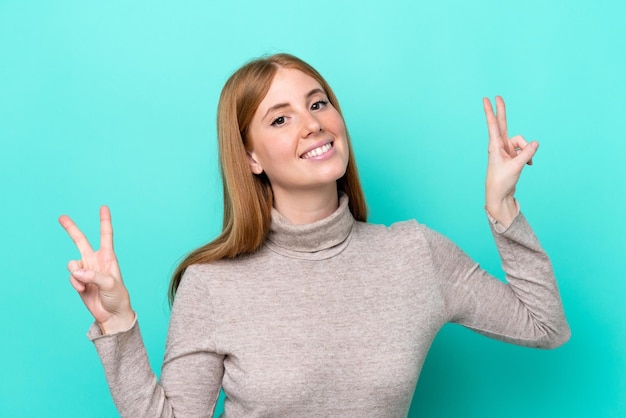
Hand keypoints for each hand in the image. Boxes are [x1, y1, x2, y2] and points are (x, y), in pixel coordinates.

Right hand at [59, 206, 133, 333]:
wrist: (112, 314)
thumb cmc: (117, 297)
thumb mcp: (110, 284)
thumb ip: (94, 275)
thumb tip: (76, 271)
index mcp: (108, 257)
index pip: (106, 235)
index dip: (104, 221)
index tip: (104, 207)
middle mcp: (96, 261)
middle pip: (81, 241)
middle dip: (71, 229)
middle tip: (61, 217)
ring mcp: (86, 270)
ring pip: (72, 263)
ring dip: (77, 273)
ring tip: (86, 284)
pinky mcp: (79, 281)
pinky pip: (71, 277)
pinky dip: (75, 283)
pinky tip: (83, 289)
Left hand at [483, 96, 537, 226]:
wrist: (499, 195)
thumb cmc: (502, 181)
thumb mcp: (516, 166)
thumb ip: (526, 153)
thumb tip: (536, 143)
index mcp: (495, 146)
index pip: (493, 125)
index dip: (491, 112)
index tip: (486, 99)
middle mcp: (499, 146)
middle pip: (503, 124)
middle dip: (502, 111)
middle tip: (498, 96)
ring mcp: (506, 151)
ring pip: (521, 142)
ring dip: (526, 150)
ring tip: (526, 163)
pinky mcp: (512, 156)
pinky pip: (524, 150)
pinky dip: (528, 156)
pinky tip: (529, 164)